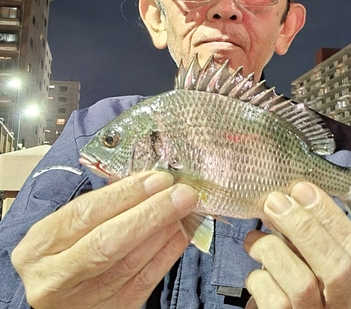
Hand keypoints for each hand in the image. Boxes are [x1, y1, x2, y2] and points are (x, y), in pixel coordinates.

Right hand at [12, 171, 197, 308]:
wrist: (52, 303)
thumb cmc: (60, 255)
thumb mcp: (63, 230)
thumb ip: (99, 209)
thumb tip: (146, 182)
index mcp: (41, 245)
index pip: (86, 212)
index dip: (126, 193)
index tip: (158, 179)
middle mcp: (55, 276)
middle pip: (109, 241)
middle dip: (151, 213)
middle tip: (182, 194)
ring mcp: (81, 299)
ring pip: (131, 263)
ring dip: (164, 231)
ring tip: (185, 209)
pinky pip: (144, 283)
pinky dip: (166, 255)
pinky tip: (181, 234)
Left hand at [244, 182, 350, 308]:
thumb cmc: (295, 280)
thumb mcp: (313, 258)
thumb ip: (310, 234)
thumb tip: (289, 195)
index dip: (329, 214)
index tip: (302, 189)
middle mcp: (343, 305)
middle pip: (335, 266)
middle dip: (304, 227)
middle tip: (275, 201)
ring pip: (302, 283)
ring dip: (273, 249)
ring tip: (254, 238)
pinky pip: (274, 300)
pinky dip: (259, 278)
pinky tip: (255, 270)